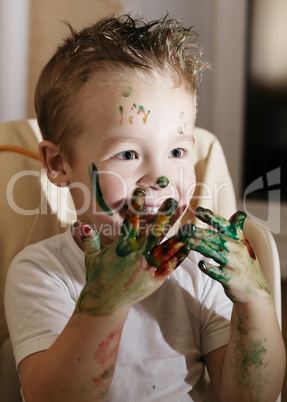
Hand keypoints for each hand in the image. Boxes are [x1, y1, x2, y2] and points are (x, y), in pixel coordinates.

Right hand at [74, 188, 191, 315]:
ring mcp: (148, 267)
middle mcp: (138, 255)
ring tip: (190, 225)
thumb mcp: (92, 256)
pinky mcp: (156, 279)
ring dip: (179, 236)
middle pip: (153, 232)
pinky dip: (181, 255)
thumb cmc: (98, 278)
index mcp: (123, 247)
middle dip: (163, 215)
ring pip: (167, 248)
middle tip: (172, 201)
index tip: (141, 191)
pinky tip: (189, 246)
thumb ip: (90, 238)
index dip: (136, 205)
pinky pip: (171, 265)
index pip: (131, 221)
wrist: (105, 304)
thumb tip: (79, 222)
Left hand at [188, 207, 270, 303]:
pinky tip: (201, 265)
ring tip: (189, 242)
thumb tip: (240, 214)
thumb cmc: (245, 266)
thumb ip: (238, 230)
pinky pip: (220, 274)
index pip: (225, 225)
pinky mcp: (232, 279)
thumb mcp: (244, 246)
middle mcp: (238, 250)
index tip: (198, 210)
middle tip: (187, 228)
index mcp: (239, 240)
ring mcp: (235, 265)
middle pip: (218, 238)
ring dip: (203, 247)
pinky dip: (210, 269)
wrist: (256, 291)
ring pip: (217, 253)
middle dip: (202, 233)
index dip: (212, 217)